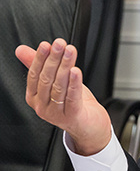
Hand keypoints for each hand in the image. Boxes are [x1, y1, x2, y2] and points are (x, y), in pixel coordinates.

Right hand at [15, 38, 112, 155]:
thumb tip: (20, 50)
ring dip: (65, 66)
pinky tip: (76, 70)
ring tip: (70, 51)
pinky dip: (74, 82)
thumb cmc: (72, 102)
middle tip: (59, 44)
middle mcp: (42, 106)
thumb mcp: (55, 82)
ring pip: (59, 86)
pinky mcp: (71, 116)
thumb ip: (39, 66)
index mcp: (34, 97)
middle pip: (46, 79)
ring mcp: (56, 113)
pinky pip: (72, 97)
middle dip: (53, 59)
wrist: (89, 125)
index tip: (46, 44)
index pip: (34, 75)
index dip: (40, 59)